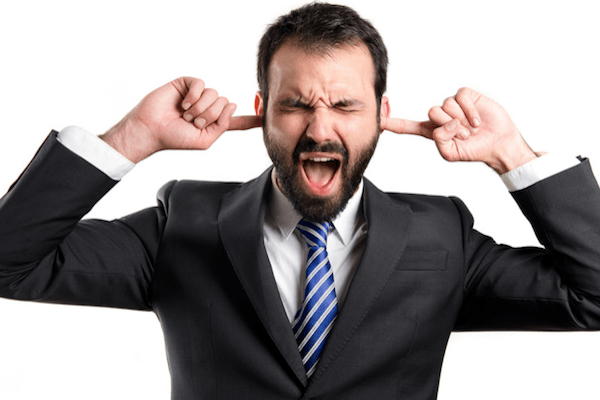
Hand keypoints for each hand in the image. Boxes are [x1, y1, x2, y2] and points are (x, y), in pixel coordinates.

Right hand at [100, 77, 261, 162]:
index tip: (265, 118)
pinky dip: (193, 96)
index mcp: (214, 123)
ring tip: (185, 115)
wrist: (151, 129)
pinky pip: (201, 84)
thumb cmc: (174, 138)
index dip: (251, 119)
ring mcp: (198, 95)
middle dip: (209, 115)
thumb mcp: (205, 140)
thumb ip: (223, 126)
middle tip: (192, 122)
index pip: (236, 121)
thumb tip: (232, 104)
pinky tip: (183, 104)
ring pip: (214, 94)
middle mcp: (208, 107)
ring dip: (200, 108)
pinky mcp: (187, 84)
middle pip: (225, 104)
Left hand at [381, 88, 537, 173]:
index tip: (377, 118)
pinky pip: (460, 97)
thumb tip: (445, 123)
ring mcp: (452, 105)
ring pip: (446, 105)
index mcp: (431, 130)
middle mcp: (439, 116)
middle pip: (431, 112)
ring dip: (462, 120)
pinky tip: (477, 120)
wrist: (497, 144)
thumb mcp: (450, 153)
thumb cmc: (473, 150)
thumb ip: (440, 141)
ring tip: (471, 128)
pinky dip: (470, 111)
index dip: (391, 122)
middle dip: (449, 125)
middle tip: (463, 134)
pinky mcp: (466, 96)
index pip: (406, 125)